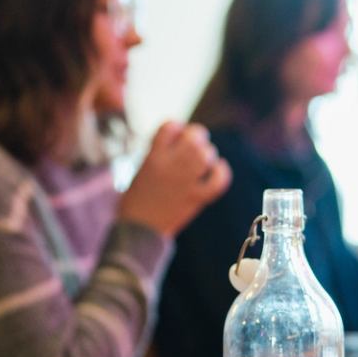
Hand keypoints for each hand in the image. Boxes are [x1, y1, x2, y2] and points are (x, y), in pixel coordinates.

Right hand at [119, 121, 231, 236]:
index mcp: (153, 156)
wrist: (138, 230)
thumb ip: (158, 153)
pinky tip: (218, 168)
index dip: (176, 127)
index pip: (170, 126)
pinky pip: (217, 181)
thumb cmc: (135, 200)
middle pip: (194, 136)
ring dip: (207, 153)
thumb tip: (178, 141)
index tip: (176, 135)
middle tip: (194, 144)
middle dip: (196, 136)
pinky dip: (221, 172)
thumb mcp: (140, 169)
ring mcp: (185, 182)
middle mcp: (170, 165)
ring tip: (202, 159)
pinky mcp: (196, 198)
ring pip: (206, 154)